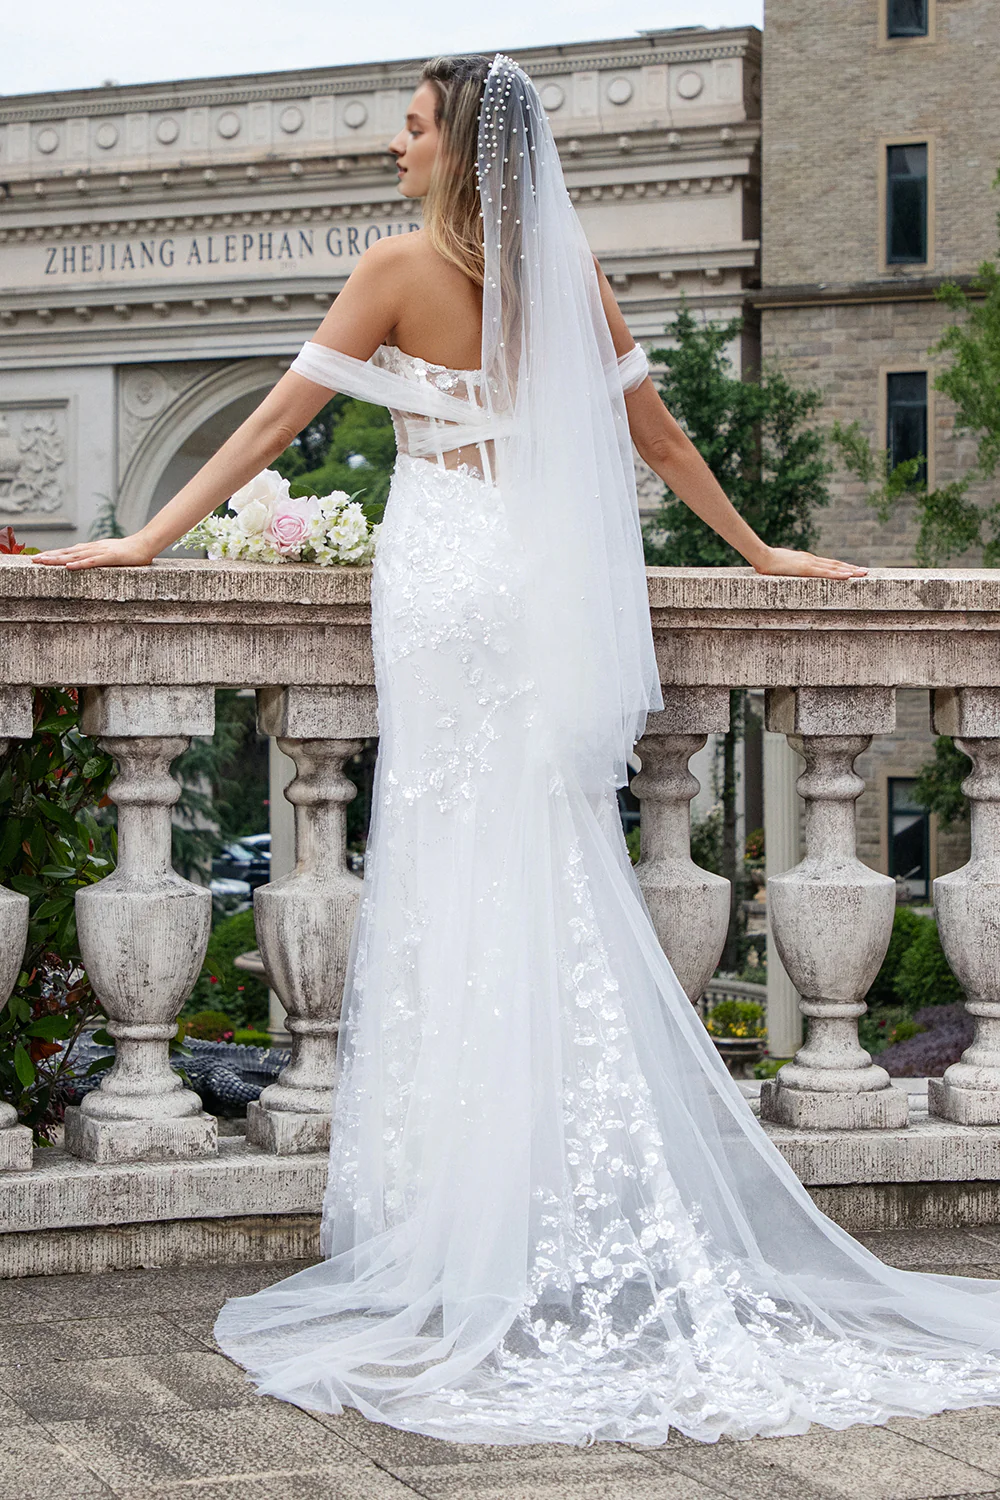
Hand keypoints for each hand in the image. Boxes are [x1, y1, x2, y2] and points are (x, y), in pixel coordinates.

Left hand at [31, 536, 155, 569]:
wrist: (145, 544)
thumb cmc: (130, 551)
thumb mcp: (110, 553)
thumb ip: (97, 556)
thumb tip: (85, 559)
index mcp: (92, 548)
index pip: (69, 551)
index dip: (54, 553)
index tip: (40, 557)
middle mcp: (92, 548)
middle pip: (67, 552)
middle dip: (50, 556)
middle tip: (34, 560)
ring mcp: (100, 552)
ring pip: (75, 556)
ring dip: (59, 559)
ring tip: (44, 562)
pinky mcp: (109, 558)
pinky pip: (92, 562)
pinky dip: (79, 564)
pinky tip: (68, 567)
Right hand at [752, 546, 866, 579]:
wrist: (762, 557)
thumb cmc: (768, 563)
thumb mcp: (784, 567)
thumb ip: (792, 569)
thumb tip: (794, 573)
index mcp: (807, 560)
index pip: (829, 564)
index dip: (842, 567)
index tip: (854, 570)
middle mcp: (812, 560)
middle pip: (835, 564)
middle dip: (851, 568)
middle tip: (866, 572)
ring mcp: (809, 563)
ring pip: (834, 567)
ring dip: (850, 570)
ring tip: (863, 573)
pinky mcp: (805, 569)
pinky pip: (825, 572)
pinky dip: (838, 574)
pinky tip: (848, 575)